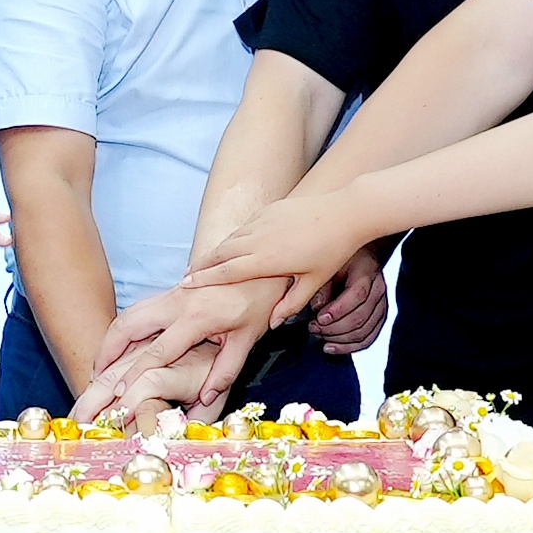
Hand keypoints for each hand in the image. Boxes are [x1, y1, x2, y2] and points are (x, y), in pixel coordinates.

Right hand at [75, 279, 272, 423]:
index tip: (119, 394)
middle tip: (95, 377)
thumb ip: (225, 370)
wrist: (258, 264)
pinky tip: (118, 344)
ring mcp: (171, 294)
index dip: (135, 375)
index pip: (157, 352)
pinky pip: (138, 309)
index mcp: (196, 318)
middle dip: (107, 352)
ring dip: (110, 339)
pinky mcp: (171, 291)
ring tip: (100, 363)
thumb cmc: (256, 302)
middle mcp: (177, 303)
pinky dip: (122, 327)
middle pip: (128, 326)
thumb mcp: (247, 340)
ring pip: (128, 314)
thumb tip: (205, 397)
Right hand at [181, 189, 365, 322]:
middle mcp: (259, 239)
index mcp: (267, 260)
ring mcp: (263, 220)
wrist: (346, 211)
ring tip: (204, 264)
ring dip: (216, 252)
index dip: (204, 280)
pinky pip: (244, 226)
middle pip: (221, 254)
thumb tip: (272, 323)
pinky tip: (230, 246)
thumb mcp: (313, 282)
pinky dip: (233, 238)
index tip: (186, 285)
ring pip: (231, 239)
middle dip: (202, 266)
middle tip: (186, 278)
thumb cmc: (333, 250)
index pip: (227, 272)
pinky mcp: (270, 209)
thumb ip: (291, 304)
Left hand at [307, 243, 389, 356]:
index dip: (337, 311)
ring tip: (320, 336)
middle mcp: (378, 290)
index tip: (319, 318)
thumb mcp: (329, 265)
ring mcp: (381, 305)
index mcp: (366, 272)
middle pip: (359, 318)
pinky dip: (349, 347)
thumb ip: (322, 285)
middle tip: (313, 327)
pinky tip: (332, 347)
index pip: (357, 296)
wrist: (361, 256)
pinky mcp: (379, 318)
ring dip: (338, 339)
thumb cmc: (343, 260)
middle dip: (333, 328)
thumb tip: (316, 308)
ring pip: (363, 332)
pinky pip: (367, 338)